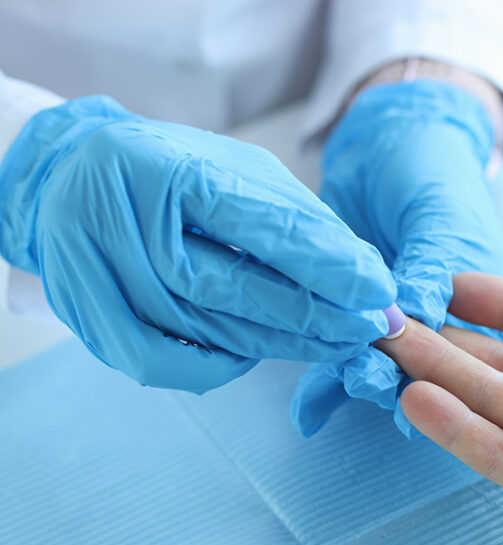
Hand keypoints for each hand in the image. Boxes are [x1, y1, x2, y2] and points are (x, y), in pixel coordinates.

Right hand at [0, 96, 395, 391]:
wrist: (70, 177)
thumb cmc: (169, 172)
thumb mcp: (234, 170)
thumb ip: (293, 215)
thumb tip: (361, 270)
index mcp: (163, 165)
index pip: (255, 223)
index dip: (322, 262)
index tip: (376, 290)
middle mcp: (118, 218)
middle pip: (228, 285)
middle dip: (310, 313)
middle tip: (367, 328)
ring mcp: (94, 272)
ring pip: (203, 327)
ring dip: (279, 343)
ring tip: (335, 343)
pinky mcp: (85, 315)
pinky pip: (162, 361)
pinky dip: (219, 365)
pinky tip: (261, 355)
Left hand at [291, 80, 502, 437]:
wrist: (386, 136)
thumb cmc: (433, 169)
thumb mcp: (442, 216)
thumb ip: (432, 270)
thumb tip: (419, 322)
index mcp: (485, 308)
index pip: (466, 357)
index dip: (437, 374)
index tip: (405, 380)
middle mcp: (443, 325)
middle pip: (421, 372)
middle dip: (389, 379)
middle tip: (358, 376)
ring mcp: (394, 322)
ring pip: (377, 366)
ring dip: (351, 378)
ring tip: (324, 393)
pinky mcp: (350, 313)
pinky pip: (338, 352)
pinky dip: (321, 381)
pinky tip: (307, 407)